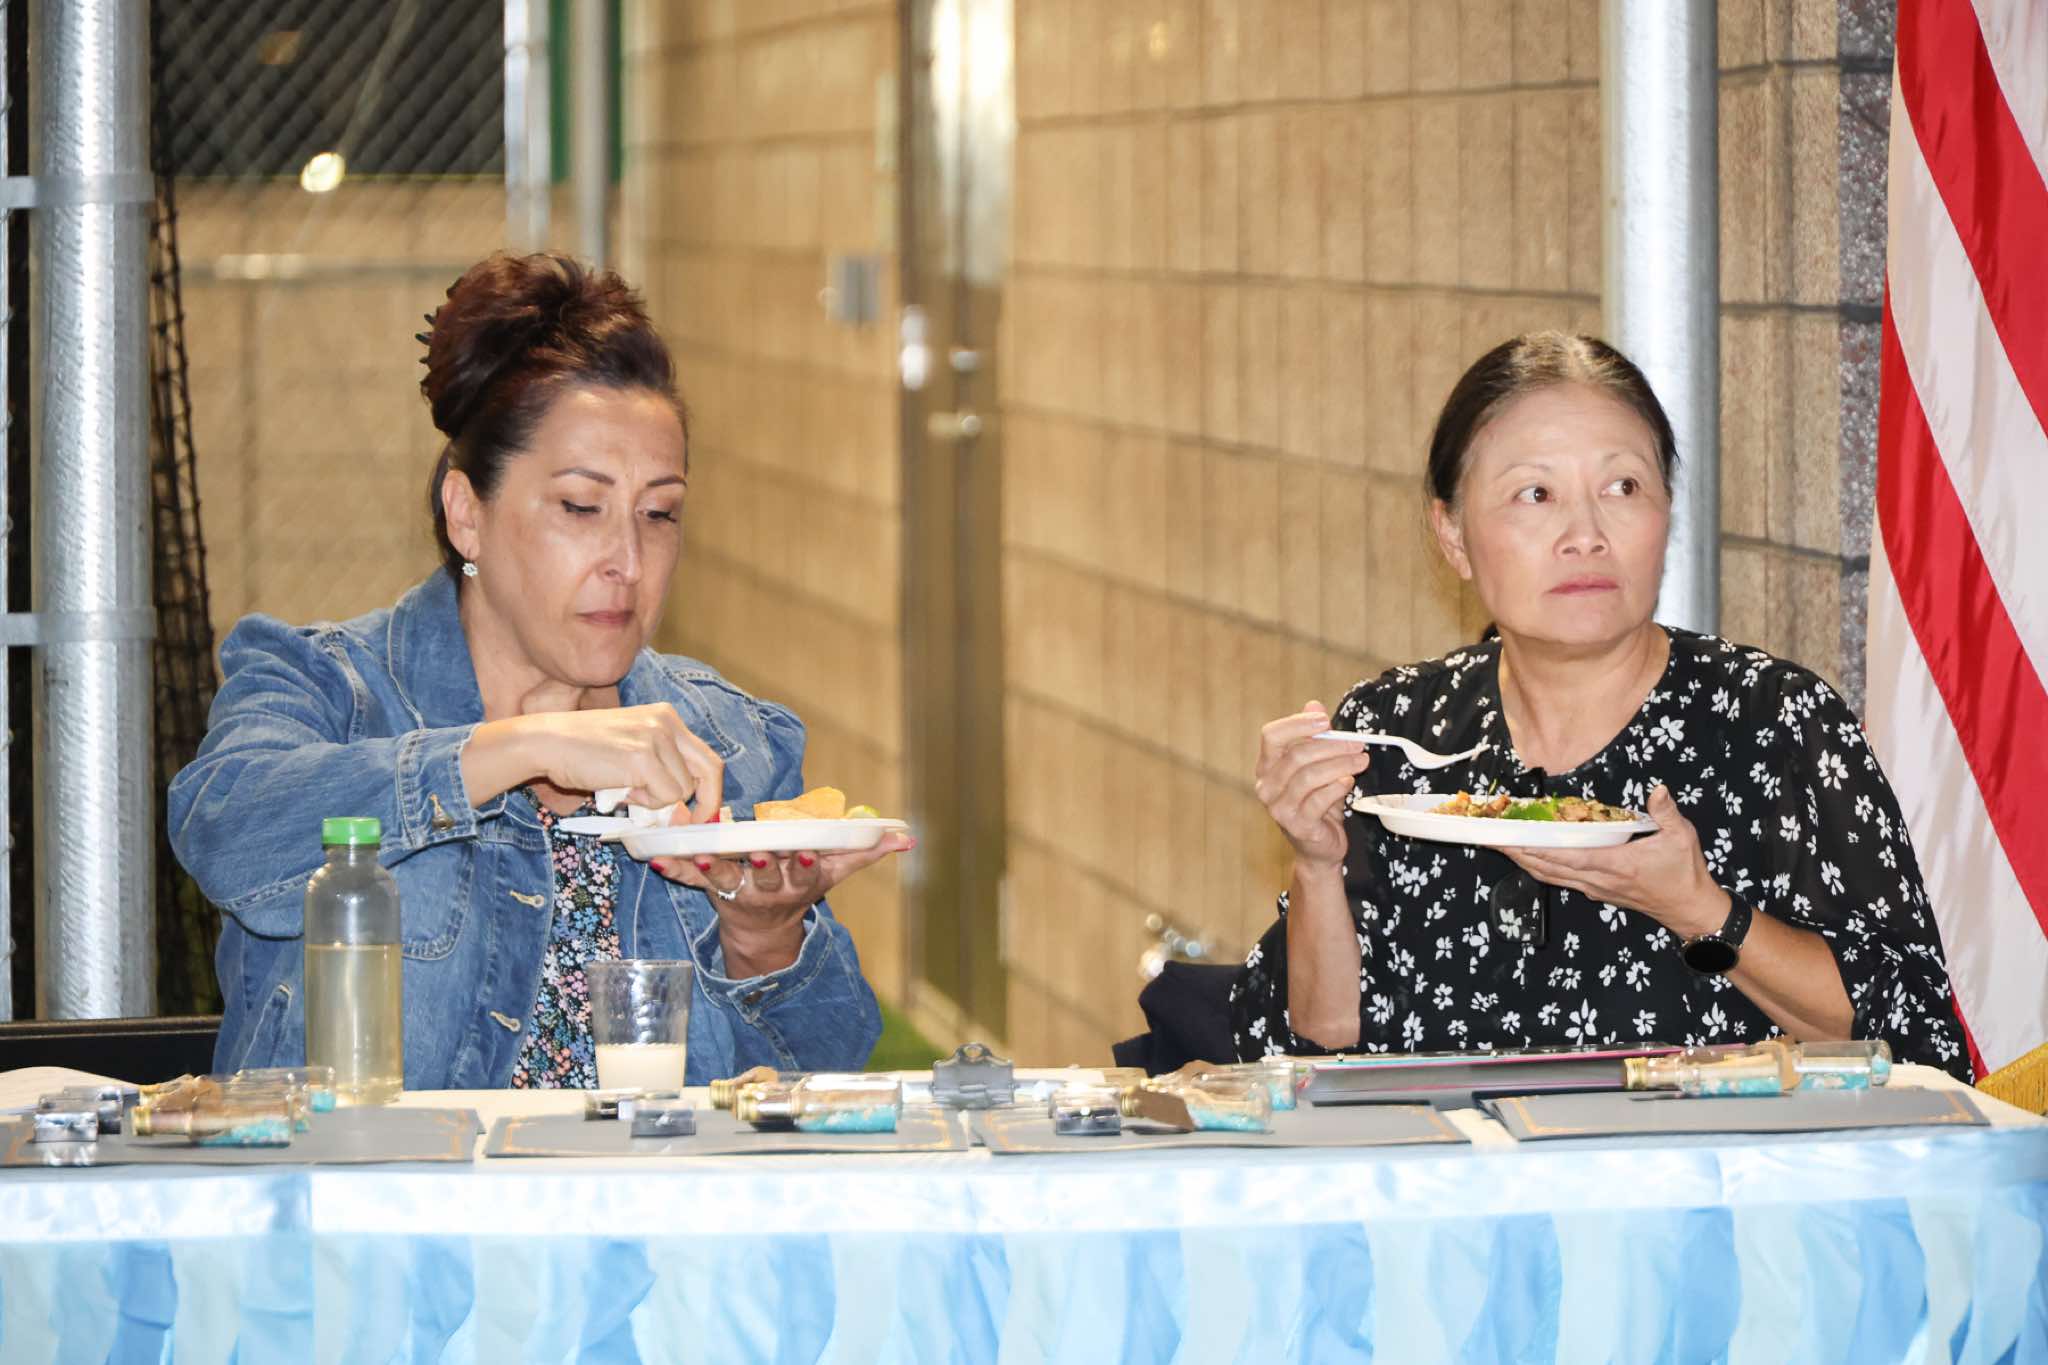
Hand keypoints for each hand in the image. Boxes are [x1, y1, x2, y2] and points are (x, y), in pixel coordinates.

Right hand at [468, 703, 723, 821]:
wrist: (546, 742)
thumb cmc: (582, 750)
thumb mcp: (631, 747)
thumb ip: (661, 765)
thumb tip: (687, 805)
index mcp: (666, 716)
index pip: (705, 756)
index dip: (709, 789)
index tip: (701, 812)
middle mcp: (667, 722)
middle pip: (711, 770)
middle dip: (706, 802)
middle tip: (689, 822)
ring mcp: (656, 738)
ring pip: (683, 790)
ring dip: (657, 801)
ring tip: (627, 791)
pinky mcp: (644, 758)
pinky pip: (664, 796)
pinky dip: (645, 803)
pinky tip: (620, 791)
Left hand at [650, 830, 915, 973]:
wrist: (762, 931)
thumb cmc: (800, 888)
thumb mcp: (835, 873)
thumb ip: (866, 854)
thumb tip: (908, 839)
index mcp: (797, 884)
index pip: (804, 874)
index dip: (805, 866)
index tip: (806, 854)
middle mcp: (767, 891)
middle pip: (765, 879)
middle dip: (763, 867)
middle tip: (759, 853)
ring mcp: (735, 891)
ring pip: (724, 880)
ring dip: (713, 868)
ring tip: (702, 857)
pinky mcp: (707, 888)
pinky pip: (686, 880)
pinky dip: (670, 869)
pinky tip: (655, 858)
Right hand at [1254, 701, 1369, 874]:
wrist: (1321, 847)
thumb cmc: (1318, 803)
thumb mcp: (1317, 766)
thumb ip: (1314, 738)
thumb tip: (1314, 704)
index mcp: (1267, 767)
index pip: (1272, 735)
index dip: (1298, 724)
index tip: (1325, 720)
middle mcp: (1265, 787)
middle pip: (1296, 755)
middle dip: (1332, 745)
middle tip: (1357, 743)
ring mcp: (1278, 808)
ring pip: (1309, 776)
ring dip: (1340, 764)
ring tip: (1361, 760)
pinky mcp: (1296, 826)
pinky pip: (1317, 800)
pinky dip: (1336, 788)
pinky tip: (1349, 782)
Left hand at [1502, 785, 1726, 936]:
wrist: (1689, 909)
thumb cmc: (1685, 873)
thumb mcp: (1682, 837)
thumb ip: (1666, 812)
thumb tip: (1658, 789)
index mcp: (1615, 865)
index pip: (1566, 856)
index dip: (1535, 848)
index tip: (1510, 838)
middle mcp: (1598, 880)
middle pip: (1547, 868)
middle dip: (1517, 853)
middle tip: (1492, 838)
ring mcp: (1595, 888)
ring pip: (1550, 877)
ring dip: (1524, 862)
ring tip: (1502, 846)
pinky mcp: (1597, 892)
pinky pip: (1561, 880)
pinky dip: (1541, 868)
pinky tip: (1530, 857)